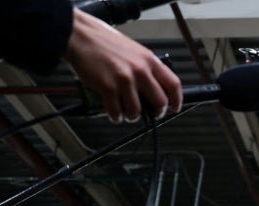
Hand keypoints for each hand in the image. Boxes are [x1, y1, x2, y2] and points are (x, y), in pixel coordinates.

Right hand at [63, 8, 182, 122]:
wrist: (81, 36)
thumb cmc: (104, 42)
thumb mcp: (134, 50)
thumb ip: (145, 68)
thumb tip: (153, 87)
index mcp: (149, 60)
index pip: (173, 84)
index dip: (177, 100)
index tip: (174, 107)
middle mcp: (140, 71)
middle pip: (159, 102)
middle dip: (155, 112)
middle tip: (148, 114)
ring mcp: (125, 80)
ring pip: (137, 111)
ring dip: (132, 116)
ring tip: (125, 112)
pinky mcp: (108, 88)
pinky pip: (116, 112)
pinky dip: (115, 116)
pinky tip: (113, 112)